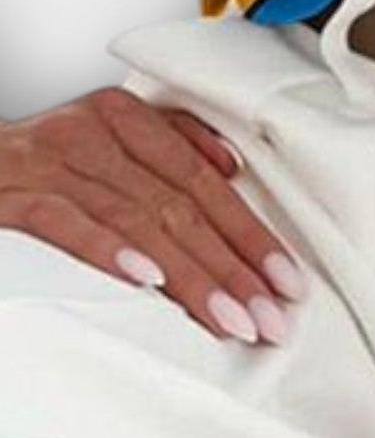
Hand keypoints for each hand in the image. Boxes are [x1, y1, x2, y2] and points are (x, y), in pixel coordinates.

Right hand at [0, 85, 307, 344]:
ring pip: (137, 218)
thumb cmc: (32, 163)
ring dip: (189, 275)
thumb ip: (169, 144)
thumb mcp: (101, 141)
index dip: (249, 232)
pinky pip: (67, 221)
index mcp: (124, 119)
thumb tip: (231, 166)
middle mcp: (95, 133)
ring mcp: (54, 162)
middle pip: (180, 204)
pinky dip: (109, 248)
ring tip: (229, 318)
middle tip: (269, 316)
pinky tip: (146, 279)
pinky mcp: (14, 191)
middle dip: (232, 266)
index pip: (203, 180)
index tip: (284, 281)